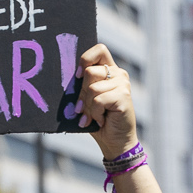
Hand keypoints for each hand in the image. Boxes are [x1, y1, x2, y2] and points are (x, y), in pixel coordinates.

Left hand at [76, 43, 136, 158]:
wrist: (115, 142)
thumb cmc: (98, 120)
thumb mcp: (88, 99)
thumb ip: (83, 86)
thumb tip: (68, 78)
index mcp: (110, 71)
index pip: (99, 49)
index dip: (86, 59)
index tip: (78, 76)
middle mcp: (118, 74)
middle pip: (90, 71)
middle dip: (81, 93)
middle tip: (83, 108)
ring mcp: (123, 84)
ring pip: (92, 88)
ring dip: (88, 107)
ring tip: (93, 117)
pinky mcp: (124, 96)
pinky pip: (98, 100)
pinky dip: (95, 113)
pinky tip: (101, 120)